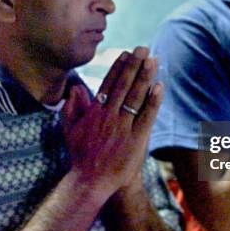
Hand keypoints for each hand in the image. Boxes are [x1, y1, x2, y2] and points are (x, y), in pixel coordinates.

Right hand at [61, 47, 162, 201]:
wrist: (91, 182)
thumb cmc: (81, 155)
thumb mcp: (70, 129)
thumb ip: (72, 107)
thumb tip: (76, 88)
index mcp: (94, 112)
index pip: (109, 84)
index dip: (119, 67)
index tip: (127, 54)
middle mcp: (108, 116)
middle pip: (124, 85)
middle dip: (134, 65)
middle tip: (143, 48)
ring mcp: (123, 128)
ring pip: (136, 97)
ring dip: (145, 77)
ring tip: (153, 60)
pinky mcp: (135, 140)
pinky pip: (146, 116)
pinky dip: (153, 101)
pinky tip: (159, 86)